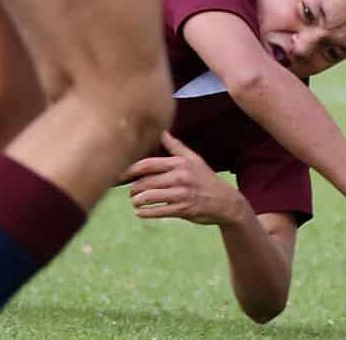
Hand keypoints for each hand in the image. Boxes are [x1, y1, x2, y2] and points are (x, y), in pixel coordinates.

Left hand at [125, 132, 244, 225]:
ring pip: (149, 197)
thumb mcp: (194, 159)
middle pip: (145, 181)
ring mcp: (182, 194)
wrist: (225, 201)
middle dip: (133, 188)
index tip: (120, 175)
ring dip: (137, 201)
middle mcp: (180, 177)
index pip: (148, 164)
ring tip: (135, 202)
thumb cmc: (206, 179)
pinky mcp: (183, 209)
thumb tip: (162, 132)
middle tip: (130, 192)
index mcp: (180, 163)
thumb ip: (176, 147)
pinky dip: (146, 213)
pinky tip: (140, 213)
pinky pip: (158, 211)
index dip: (130, 170)